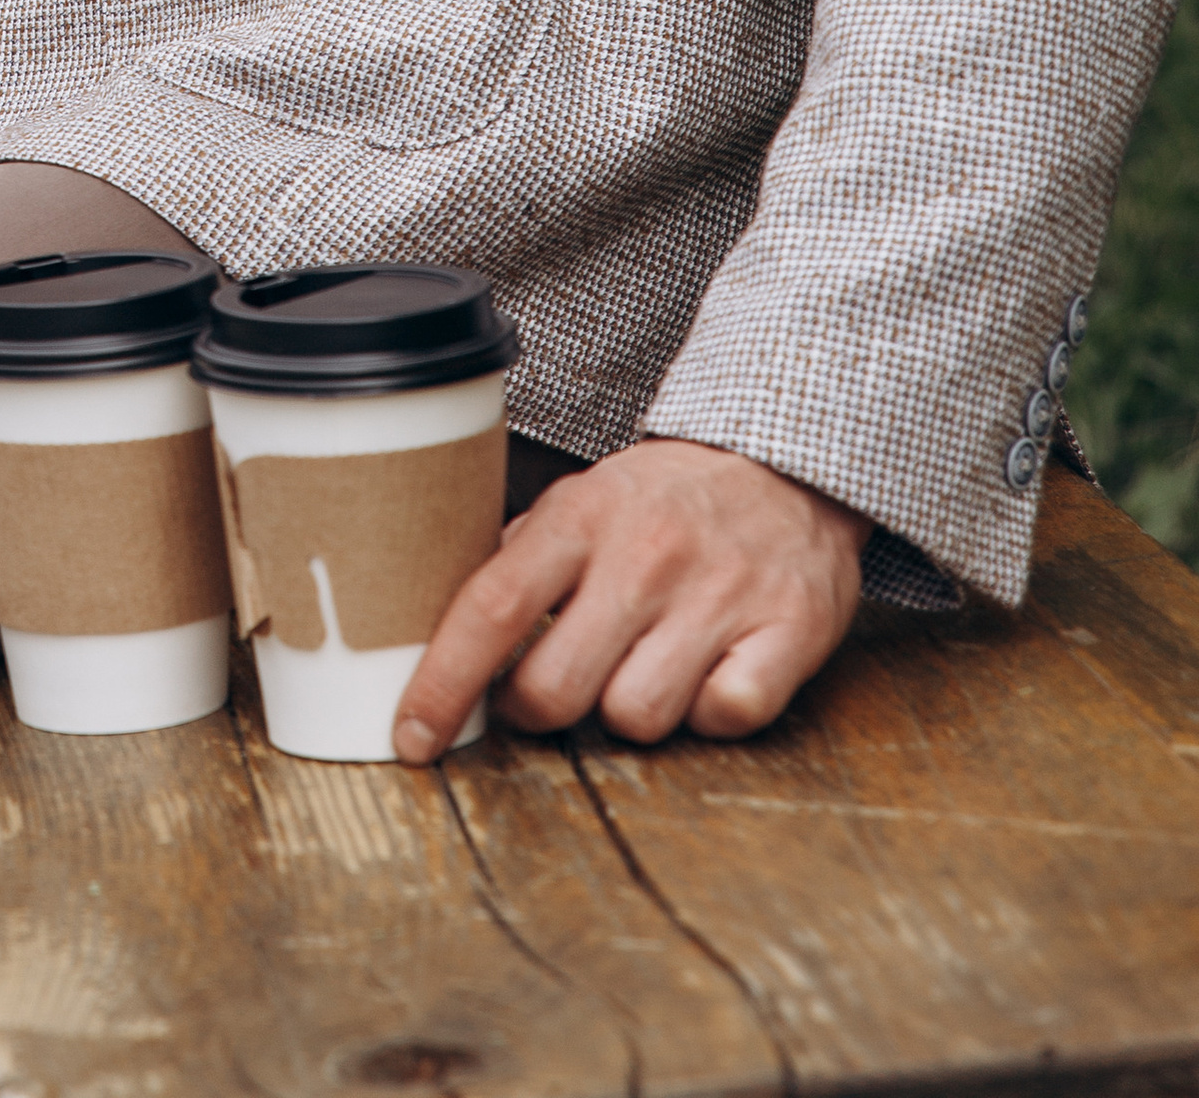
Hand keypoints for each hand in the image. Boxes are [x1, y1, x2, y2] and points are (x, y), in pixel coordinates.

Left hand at [393, 437, 869, 759]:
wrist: (787, 464)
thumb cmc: (665, 499)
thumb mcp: (581, 501)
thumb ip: (519, 560)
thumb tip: (436, 627)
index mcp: (580, 516)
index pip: (491, 608)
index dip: (442, 683)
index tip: (411, 736)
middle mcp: (646, 554)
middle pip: (555, 689)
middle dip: (539, 709)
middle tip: (554, 687)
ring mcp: (721, 593)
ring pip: (636, 719)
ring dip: (629, 710)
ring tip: (644, 662)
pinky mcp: (788, 631)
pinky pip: (725, 717)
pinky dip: (712, 711)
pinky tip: (711, 670)